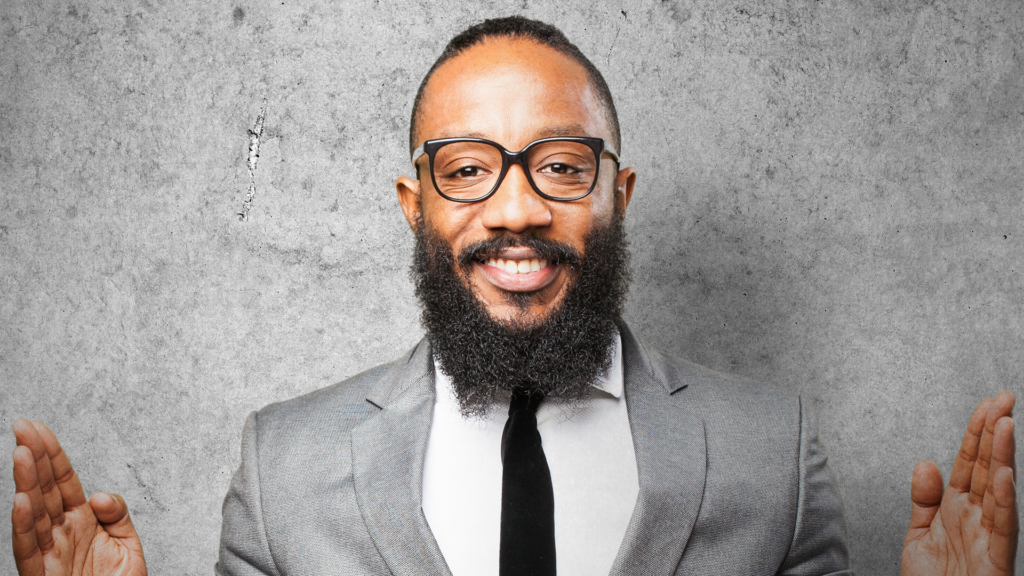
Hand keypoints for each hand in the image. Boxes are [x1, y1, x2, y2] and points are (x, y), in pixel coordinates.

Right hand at [11, 420, 147, 575]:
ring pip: (33, 514)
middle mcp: (61, 533)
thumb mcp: (129, 546)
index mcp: (81, 521)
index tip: (37, 428)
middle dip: (34, 457)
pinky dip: (24, 525)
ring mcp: (50, 553)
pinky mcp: (43, 575)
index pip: (62, 481)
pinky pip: (29, 549)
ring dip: (26, 483)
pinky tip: (21, 501)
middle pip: (44, 489)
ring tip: (22, 455)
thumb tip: (100, 496)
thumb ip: (119, 515)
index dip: (51, 454)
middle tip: (22, 427)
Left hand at [901, 391, 1017, 575]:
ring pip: (998, 490)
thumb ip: (923, 500)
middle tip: (1004, 398)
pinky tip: (1003, 475)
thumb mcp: (918, 536)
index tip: (986, 403)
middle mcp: (976, 518)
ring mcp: (987, 538)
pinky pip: (1002, 527)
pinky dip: (1002, 500)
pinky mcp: (995, 560)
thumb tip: (927, 463)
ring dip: (1002, 456)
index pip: (968, 463)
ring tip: (1006, 424)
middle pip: (985, 467)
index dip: (976, 433)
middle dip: (994, 432)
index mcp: (957, 510)